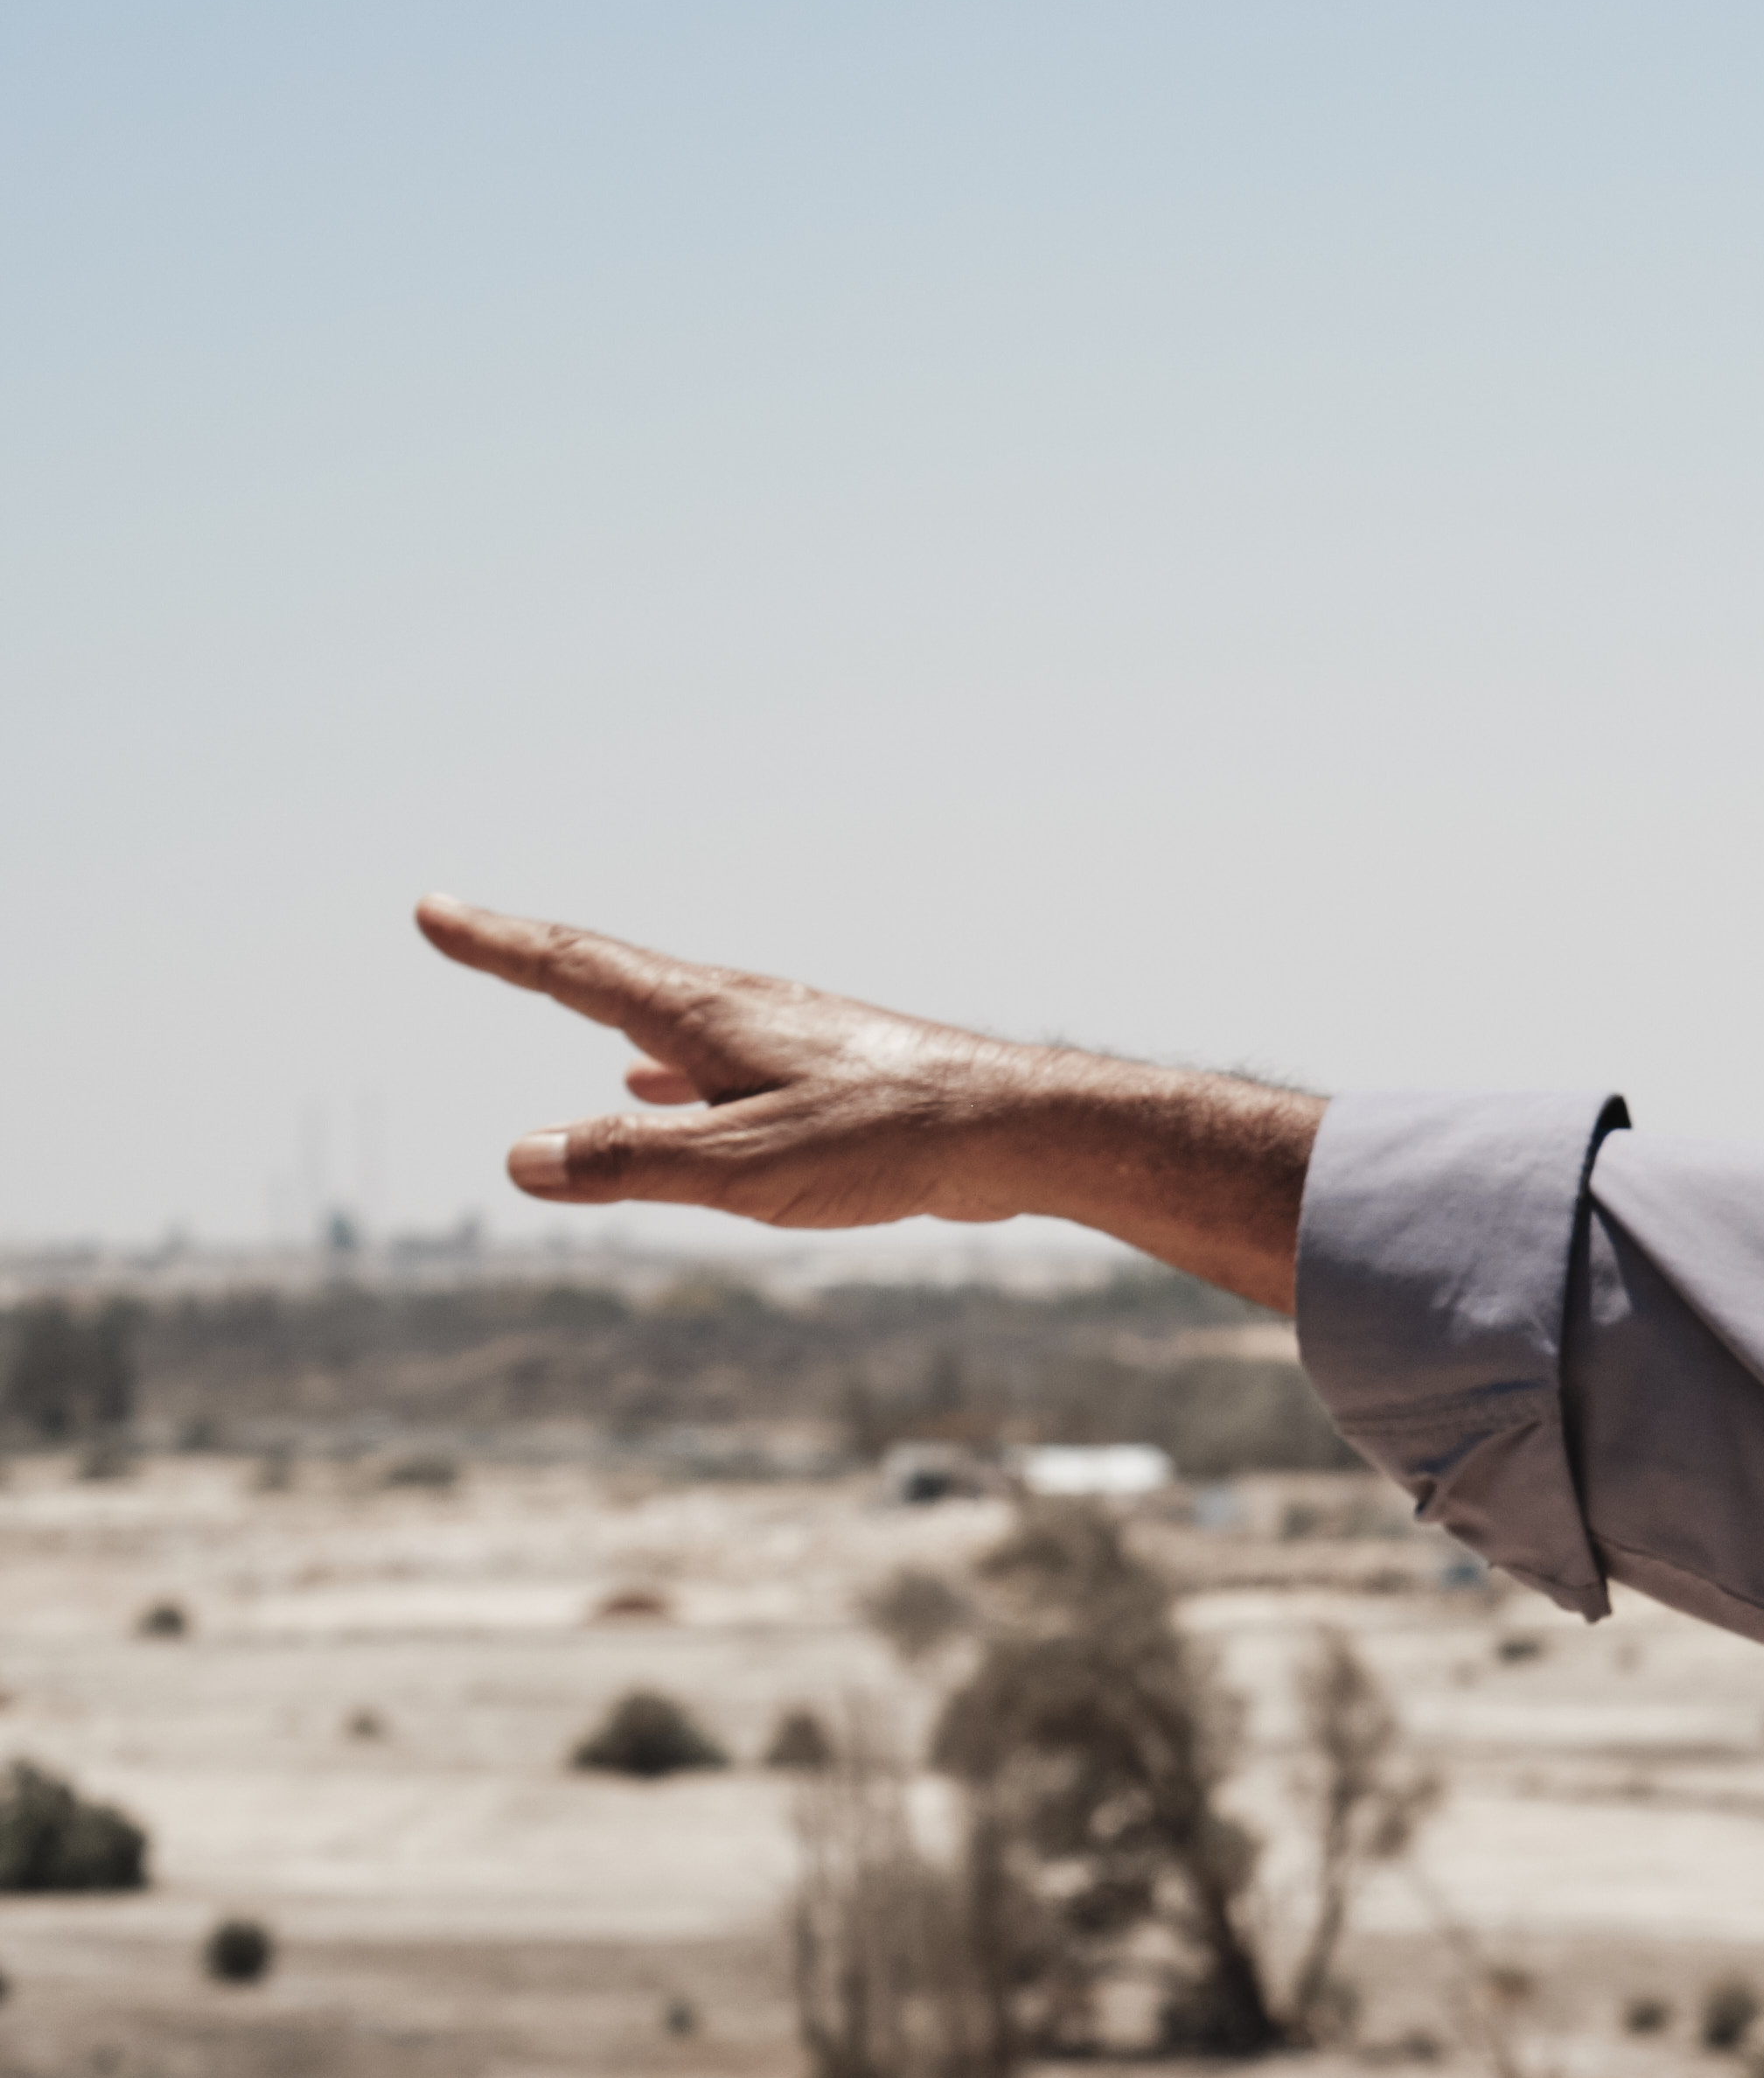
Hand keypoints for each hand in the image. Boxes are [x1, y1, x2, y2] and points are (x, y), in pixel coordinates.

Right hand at [417, 896, 1320, 1310]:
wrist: (1017, 1130)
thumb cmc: (888, 1141)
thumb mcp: (743, 1167)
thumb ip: (631, 1164)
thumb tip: (520, 1159)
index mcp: (706, 1018)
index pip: (575, 968)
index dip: (497, 944)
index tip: (431, 911)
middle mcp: (740, 1012)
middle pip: (613, 976)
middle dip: (533, 959)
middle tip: (468, 933)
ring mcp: (785, 1040)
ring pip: (669, 1020)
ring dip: (604, 1010)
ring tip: (561, 1003)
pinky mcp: (826, 1077)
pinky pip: (718, 1063)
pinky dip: (670, 1070)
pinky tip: (665, 1091)